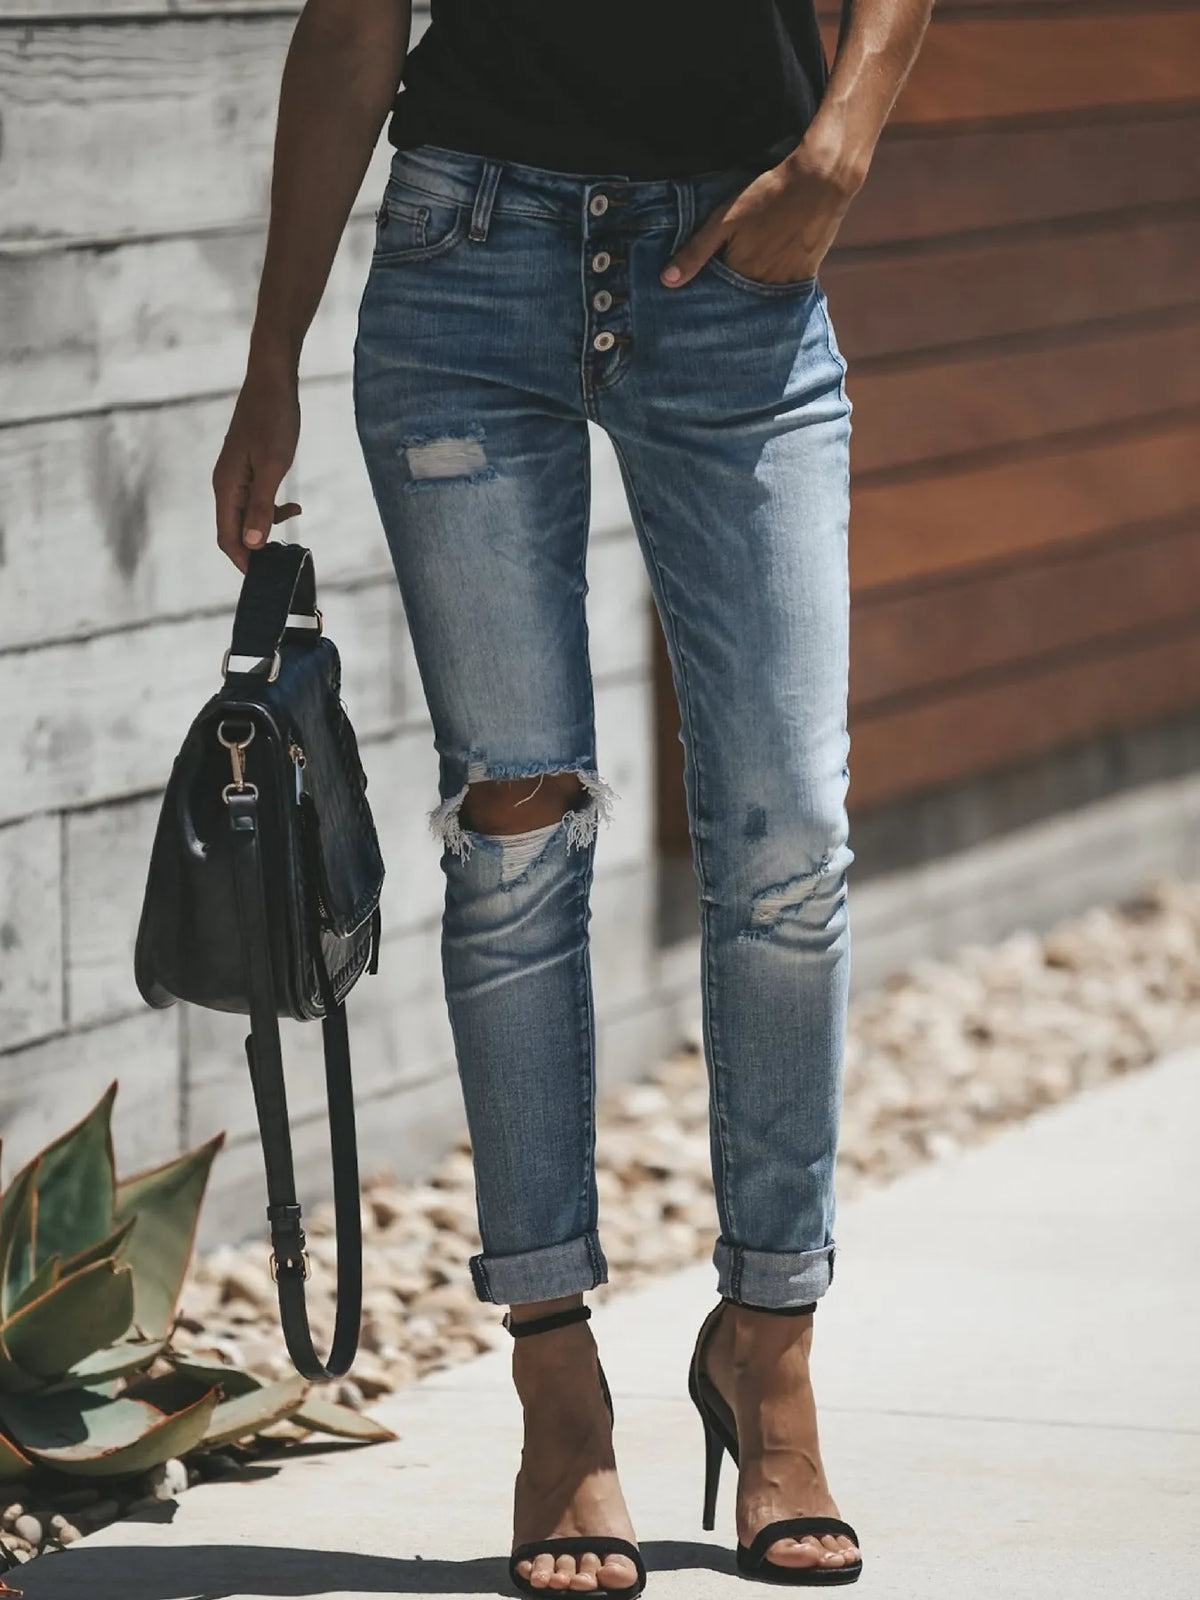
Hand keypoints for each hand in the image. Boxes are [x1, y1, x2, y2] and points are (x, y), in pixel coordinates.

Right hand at [213, 369, 302, 571]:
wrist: (272, 383)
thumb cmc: (273, 420)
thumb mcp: (272, 466)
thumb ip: (260, 506)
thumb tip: (251, 543)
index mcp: (226, 487)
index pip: (227, 537)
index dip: (243, 560)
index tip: (265, 576)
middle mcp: (225, 484)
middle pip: (234, 530)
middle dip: (255, 548)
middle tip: (283, 560)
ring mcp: (235, 476)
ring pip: (246, 516)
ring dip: (267, 526)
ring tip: (293, 525)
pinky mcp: (247, 468)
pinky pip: (255, 499)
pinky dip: (272, 508)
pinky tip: (294, 507)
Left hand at [660, 139, 864, 288]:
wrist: (821, 180)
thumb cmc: (769, 194)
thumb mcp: (725, 219)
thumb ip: (696, 252)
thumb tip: (667, 282)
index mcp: (741, 273)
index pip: (717, 291)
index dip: (710, 284)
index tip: (705, 277)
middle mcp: (764, 285)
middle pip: (740, 295)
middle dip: (731, 289)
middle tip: (733, 266)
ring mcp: (787, 281)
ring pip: (762, 293)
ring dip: (754, 286)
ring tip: (753, 265)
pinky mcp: (806, 274)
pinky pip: (785, 289)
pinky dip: (775, 282)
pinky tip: (773, 264)